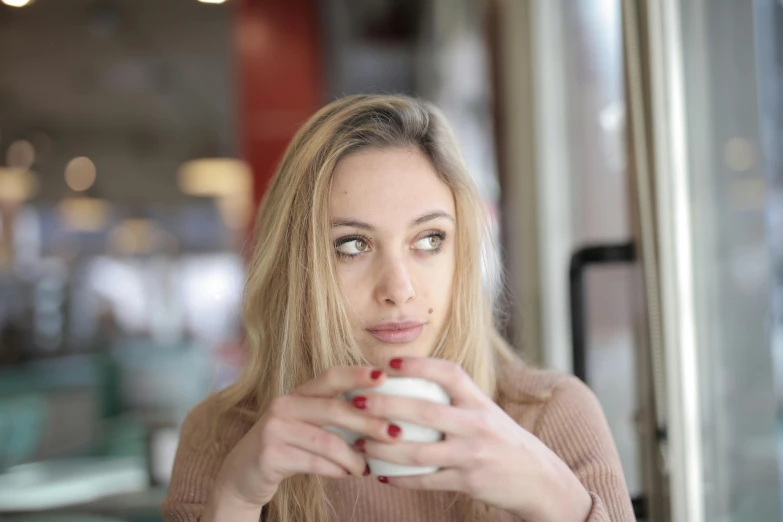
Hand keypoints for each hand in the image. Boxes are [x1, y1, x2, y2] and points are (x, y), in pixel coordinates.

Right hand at [213, 366, 401, 508]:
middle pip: (334, 409)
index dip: (357, 374)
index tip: (385, 377)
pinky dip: (336, 470)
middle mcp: (284, 404)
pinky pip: (314, 462)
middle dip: (368, 422)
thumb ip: (335, 416)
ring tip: (366, 468)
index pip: (330, 376)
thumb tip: (384, 416)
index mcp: (298, 393)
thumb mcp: (308, 424)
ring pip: (327, 441)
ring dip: (353, 457)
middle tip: (396, 434)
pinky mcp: (269, 455)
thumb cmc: (288, 446)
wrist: (243, 474)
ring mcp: (274, 429)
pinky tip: (348, 475)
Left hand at [352, 357, 591, 521]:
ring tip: (360, 442)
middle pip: (425, 412)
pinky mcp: (469, 481)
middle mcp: (477, 424)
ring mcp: (473, 454)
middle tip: (357, 402)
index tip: (390, 361)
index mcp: (480, 402)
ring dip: (384, 448)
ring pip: (420, 452)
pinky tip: (382, 475)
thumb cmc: (502, 440)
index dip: (419, 365)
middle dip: (386, 406)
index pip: (449, 373)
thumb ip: (457, 399)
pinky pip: (427, 481)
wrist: (538, 479)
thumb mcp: (487, 412)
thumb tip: (412, 380)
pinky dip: (402, 479)